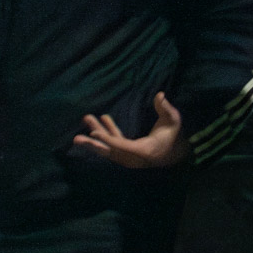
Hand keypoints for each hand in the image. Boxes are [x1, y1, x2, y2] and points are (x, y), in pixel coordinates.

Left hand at [74, 92, 189, 167]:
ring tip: (86, 121)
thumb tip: (159, 95)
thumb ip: (166, 109)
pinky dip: (107, 133)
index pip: (123, 146)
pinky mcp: (127, 152)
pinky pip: (114, 144)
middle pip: (110, 151)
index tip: (94, 133)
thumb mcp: (174, 121)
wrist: (176, 153)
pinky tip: (102, 118)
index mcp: (144, 151)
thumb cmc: (174, 135)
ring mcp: (129, 157)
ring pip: (109, 148)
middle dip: (93, 144)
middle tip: (76, 139)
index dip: (108, 139)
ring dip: (95, 136)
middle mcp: (133, 157)